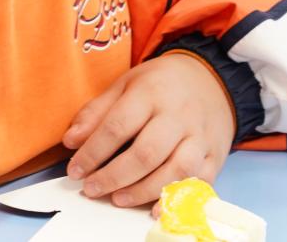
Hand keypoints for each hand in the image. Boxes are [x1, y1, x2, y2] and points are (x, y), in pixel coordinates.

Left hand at [62, 53, 235, 207]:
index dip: (93, 152)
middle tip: (91, 188)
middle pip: (146, 153)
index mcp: (151, 93)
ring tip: (117, 198)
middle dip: (114, 176)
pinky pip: (200, 182)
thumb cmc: (160, 84)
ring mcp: (200, 136)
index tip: (75, 170)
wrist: (210, 79)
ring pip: (175, 170)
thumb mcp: (125, 84)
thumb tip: (71, 141)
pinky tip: (155, 208)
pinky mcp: (215, 155)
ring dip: (143, 190)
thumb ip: (96, 112)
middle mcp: (178, 115)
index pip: (118, 126)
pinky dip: (177, 198)